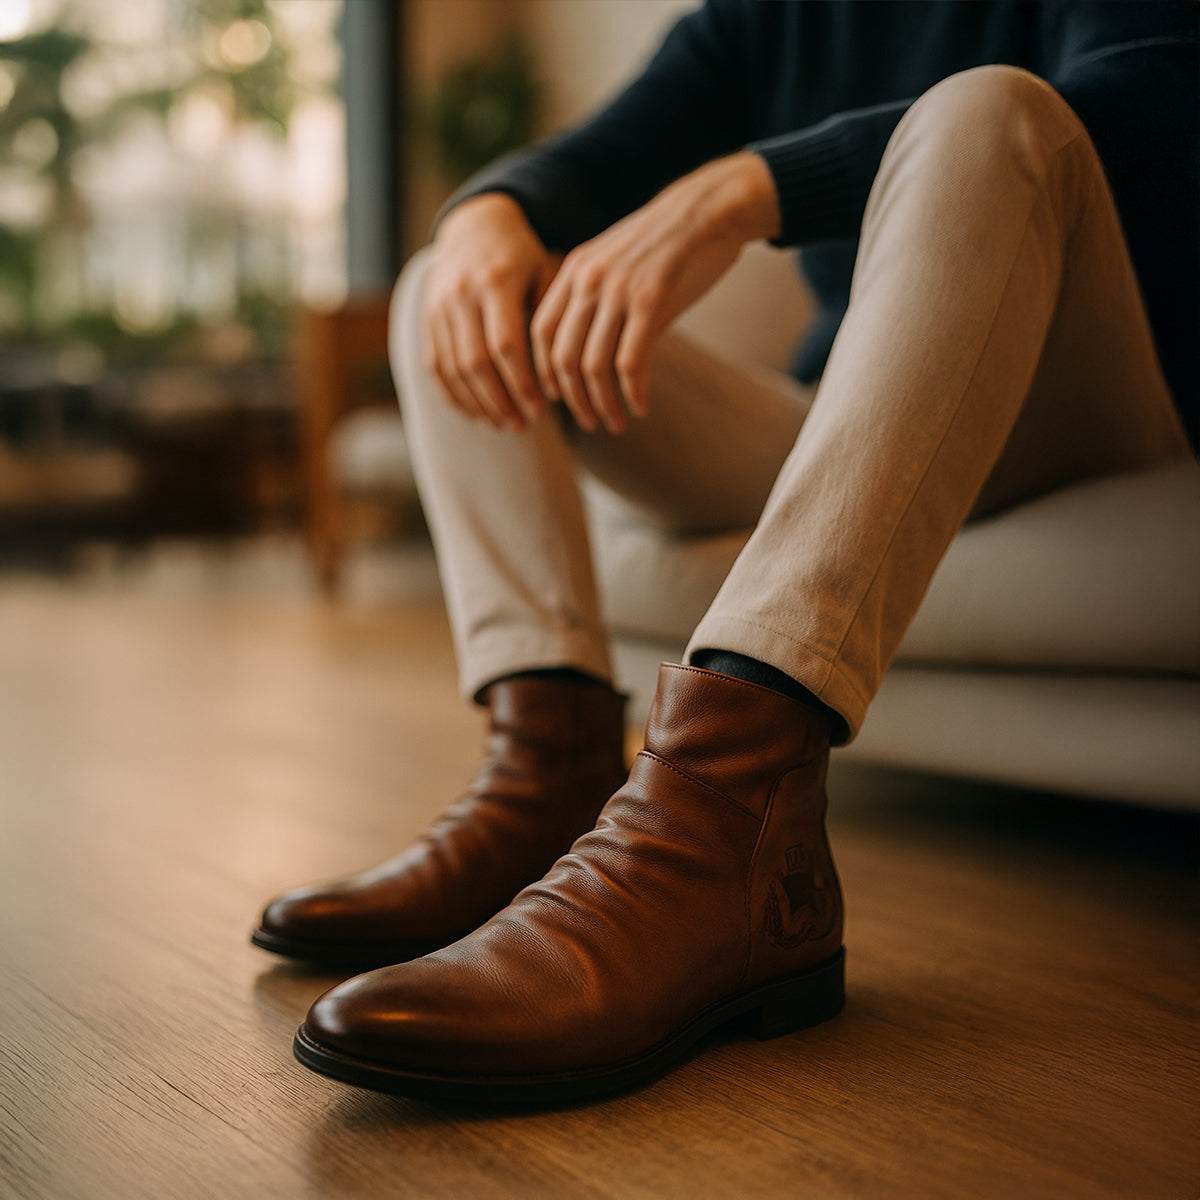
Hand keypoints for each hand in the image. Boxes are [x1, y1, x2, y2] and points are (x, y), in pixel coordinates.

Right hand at [423, 193, 559, 430]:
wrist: (475, 223)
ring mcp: (439, 306)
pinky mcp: (427, 317)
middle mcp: (462, 294)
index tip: (540, 410)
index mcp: (496, 281)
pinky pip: (435, 364)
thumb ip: (554, 314)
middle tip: (521, 425)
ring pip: (453, 368)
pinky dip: (453, 394)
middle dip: (500, 400)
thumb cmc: (523, 254)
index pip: (506, 345)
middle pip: (476, 362)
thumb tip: (565, 371)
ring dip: (478, 403)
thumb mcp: (545, 271)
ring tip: (502, 424)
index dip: (521, 383)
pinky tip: (474, 413)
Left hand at [529, 152, 779, 433]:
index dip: (546, 373)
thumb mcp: (614, 259)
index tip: (559, 399)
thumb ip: (592, 294)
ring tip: (615, 423)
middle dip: (573, 400)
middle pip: (563, 357)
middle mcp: (589, 280)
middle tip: (590, 423)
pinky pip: (629, 364)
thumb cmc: (666, 243)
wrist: (709, 210)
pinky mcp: (651, 302)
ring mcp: (619, 291)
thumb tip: (581, 345)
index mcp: (574, 269)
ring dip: (603, 405)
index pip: (541, 334)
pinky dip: (632, 394)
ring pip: (593, 367)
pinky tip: (640, 407)